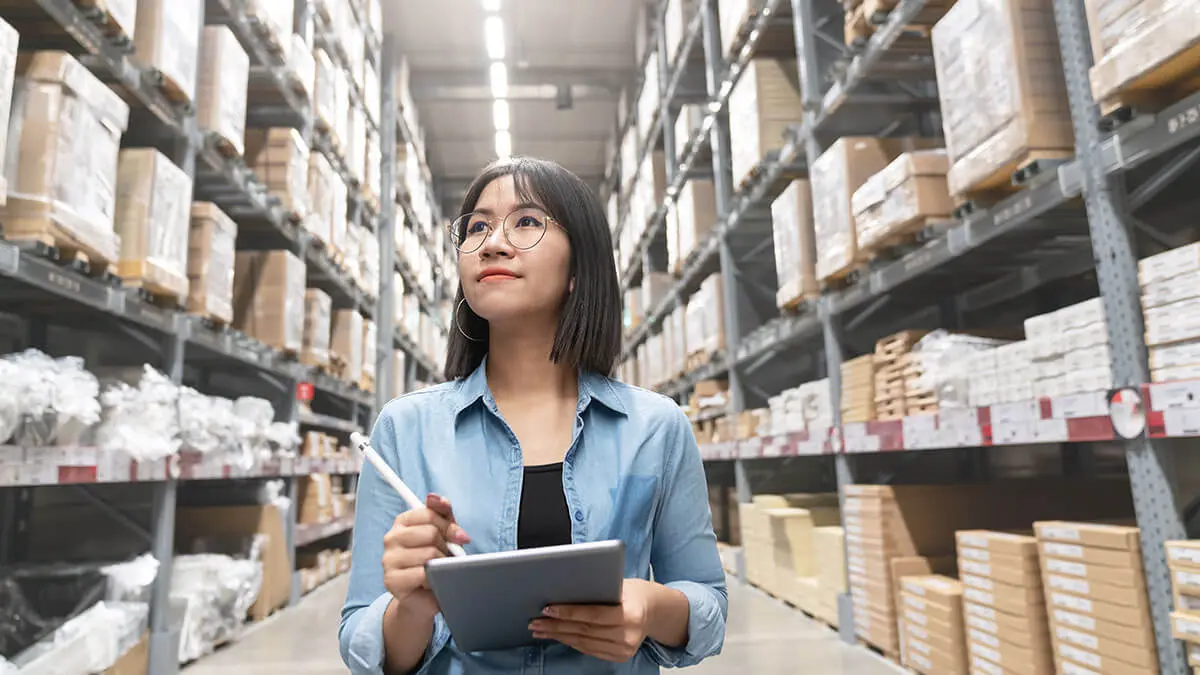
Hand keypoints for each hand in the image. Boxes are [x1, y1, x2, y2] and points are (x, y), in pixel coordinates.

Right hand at [381, 494, 469, 619]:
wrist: (425, 598)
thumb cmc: (435, 562)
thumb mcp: (444, 534)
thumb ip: (443, 514)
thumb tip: (437, 498)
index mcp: (402, 522)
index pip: (428, 513)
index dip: (449, 525)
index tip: (461, 537)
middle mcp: (391, 538)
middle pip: (430, 532)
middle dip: (447, 546)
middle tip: (448, 557)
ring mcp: (388, 559)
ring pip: (429, 553)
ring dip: (442, 564)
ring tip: (440, 570)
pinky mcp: (391, 580)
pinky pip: (422, 574)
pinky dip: (434, 579)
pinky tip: (433, 582)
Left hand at [529, 578, 655, 661]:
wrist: (655, 611)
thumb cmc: (634, 592)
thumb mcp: (620, 584)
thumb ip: (597, 589)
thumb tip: (563, 590)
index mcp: (630, 614)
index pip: (593, 615)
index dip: (568, 612)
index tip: (547, 608)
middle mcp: (628, 635)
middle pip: (584, 631)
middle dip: (556, 626)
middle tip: (535, 621)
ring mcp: (624, 649)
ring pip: (584, 643)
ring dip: (559, 636)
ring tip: (540, 630)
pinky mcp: (620, 656)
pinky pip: (590, 650)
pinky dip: (572, 642)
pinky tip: (558, 636)